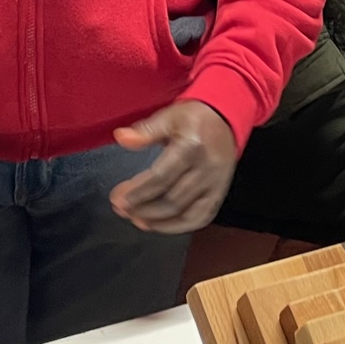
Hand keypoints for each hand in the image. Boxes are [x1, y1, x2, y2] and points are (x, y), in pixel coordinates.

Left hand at [110, 100, 238, 234]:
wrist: (226, 118)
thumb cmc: (194, 118)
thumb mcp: (169, 117)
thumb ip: (145, 131)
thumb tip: (121, 137)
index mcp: (192, 147)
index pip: (161, 177)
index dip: (138, 192)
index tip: (118, 198)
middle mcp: (207, 169)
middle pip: (172, 200)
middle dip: (143, 209)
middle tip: (121, 209)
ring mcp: (216, 184)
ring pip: (187, 214)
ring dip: (159, 222)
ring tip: (136, 220)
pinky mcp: (220, 194)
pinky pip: (201, 218)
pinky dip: (179, 226)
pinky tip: (158, 225)